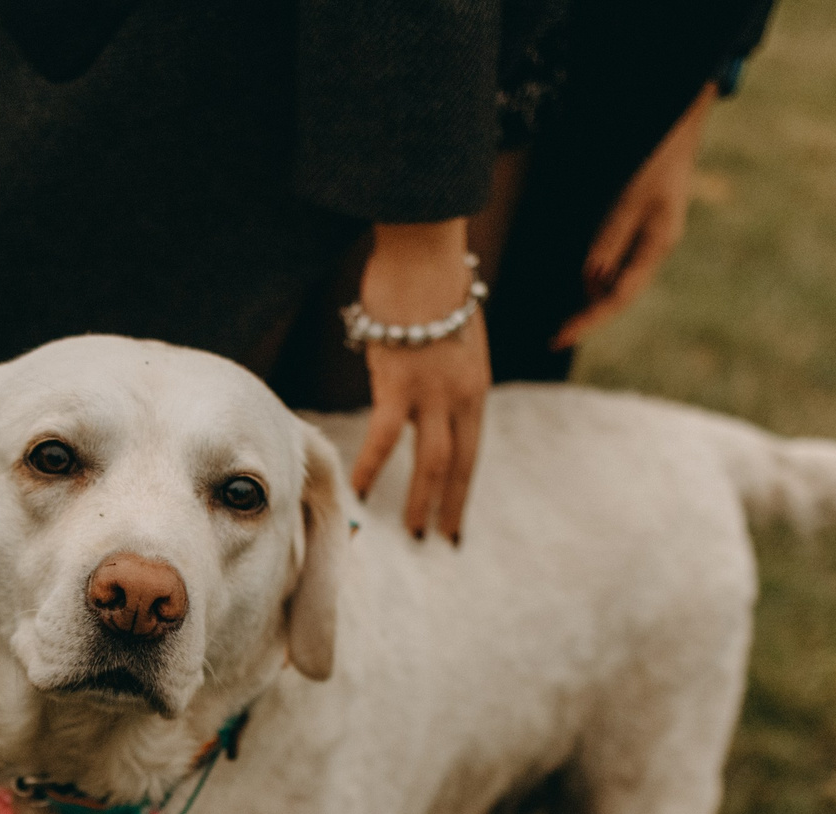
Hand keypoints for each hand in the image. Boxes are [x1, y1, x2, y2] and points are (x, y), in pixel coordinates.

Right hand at [347, 219, 488, 543]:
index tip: (457, 521)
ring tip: (413, 531)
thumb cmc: (432, 282)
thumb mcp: (452, 334)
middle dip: (449, 506)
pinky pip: (384, 436)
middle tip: (439, 539)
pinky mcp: (399, 383)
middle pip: (458, 466)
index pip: (470, 451)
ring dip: (422, 500)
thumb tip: (423, 384)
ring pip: (432, 462)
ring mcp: (432, 393)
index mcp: (474, 387)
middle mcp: (461, 397)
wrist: (425, 252)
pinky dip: (372, 466)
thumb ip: (442, 368)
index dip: (463, 489)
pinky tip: (361, 491)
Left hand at [554, 84, 715, 349]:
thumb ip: (610, 238)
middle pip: (616, 294)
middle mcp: (653, 251)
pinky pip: (613, 260)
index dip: (589, 320)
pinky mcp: (639, 230)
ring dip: (590, 293)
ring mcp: (647, 242)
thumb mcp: (631, 198)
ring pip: (613, 279)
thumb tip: (590, 279)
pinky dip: (595, 270)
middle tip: (557, 333)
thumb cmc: (657, 159)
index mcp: (656, 247)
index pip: (618, 297)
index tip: (560, 338)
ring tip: (567, 308)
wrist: (678, 130)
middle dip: (587, 313)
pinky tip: (581, 277)